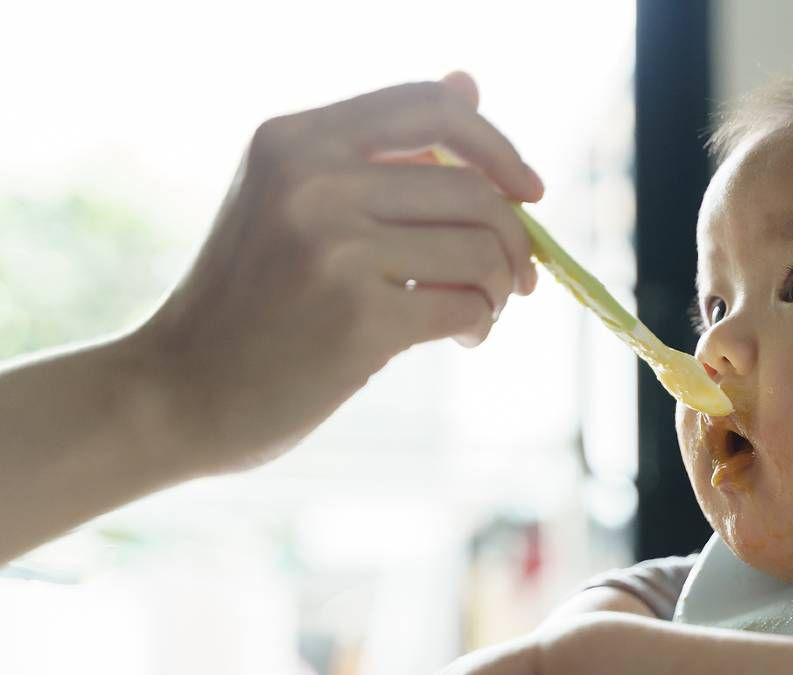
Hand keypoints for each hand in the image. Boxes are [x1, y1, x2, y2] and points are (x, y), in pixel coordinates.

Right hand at [132, 71, 543, 474]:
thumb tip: (468, 80)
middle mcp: (312, 181)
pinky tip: (459, 336)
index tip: (529, 190)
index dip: (497, 145)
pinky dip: (479, 324)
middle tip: (516, 279)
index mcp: (295, 140)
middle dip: (515, 239)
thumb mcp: (293, 201)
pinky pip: (467, 306)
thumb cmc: (250, 300)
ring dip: (499, 288)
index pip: (431, 107)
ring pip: (481, 250)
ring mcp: (334, 249)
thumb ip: (380, 148)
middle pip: (473, 189)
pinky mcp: (358, 318)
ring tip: (476, 311)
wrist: (179, 392)